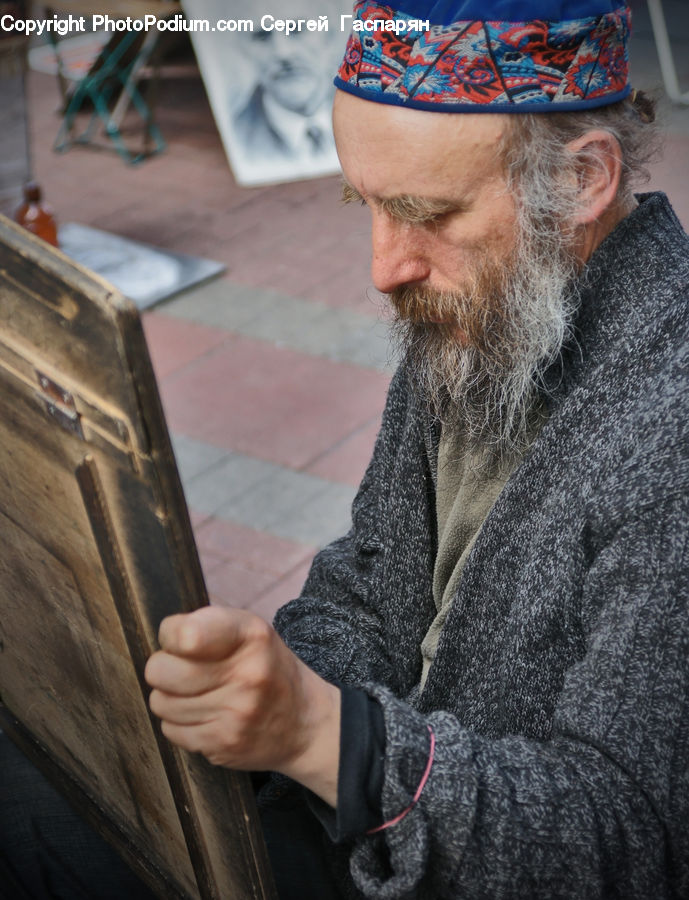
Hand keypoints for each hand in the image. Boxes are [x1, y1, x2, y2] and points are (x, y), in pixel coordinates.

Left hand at [144, 606, 340, 805]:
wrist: (305, 723)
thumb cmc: (267, 668)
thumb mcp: (252, 632)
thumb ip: (208, 626)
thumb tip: (165, 638)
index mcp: (252, 636)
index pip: (184, 634)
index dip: (170, 636)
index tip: (181, 640)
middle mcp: (246, 674)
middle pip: (160, 671)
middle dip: (163, 669)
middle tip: (183, 670)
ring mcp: (235, 713)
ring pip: (161, 703)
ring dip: (171, 698)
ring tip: (198, 694)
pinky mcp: (224, 745)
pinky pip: (171, 731)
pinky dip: (180, 723)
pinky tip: (205, 716)